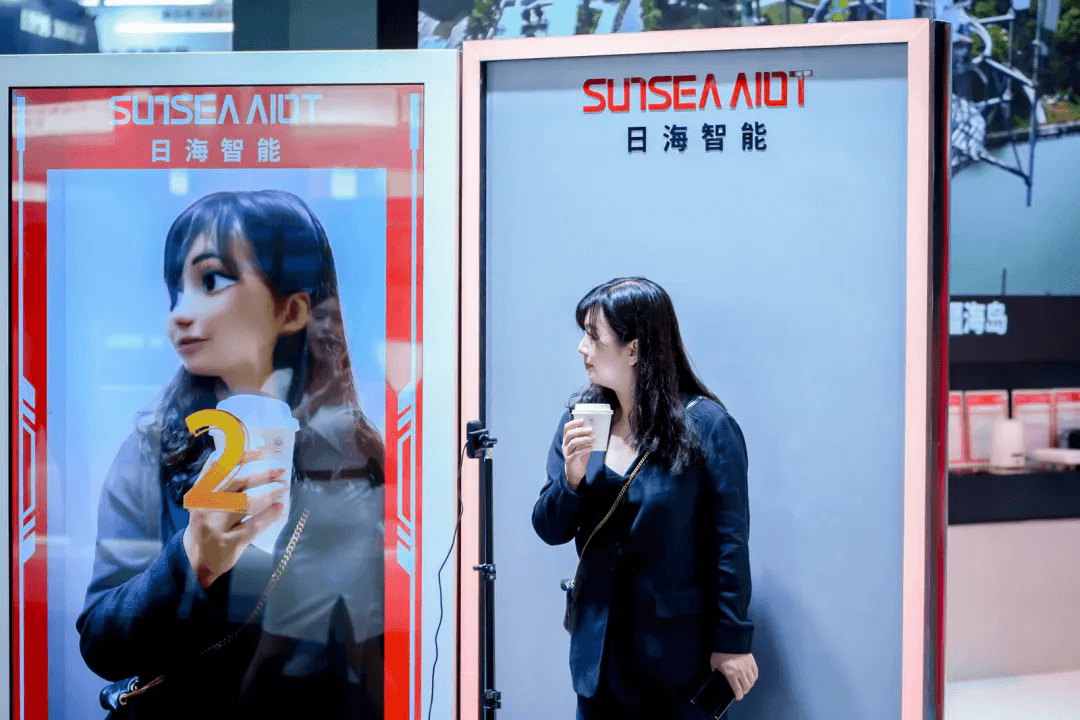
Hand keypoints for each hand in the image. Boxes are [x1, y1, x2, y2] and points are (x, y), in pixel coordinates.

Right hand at [183, 449, 287, 588]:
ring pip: (248, 502)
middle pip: (238, 480)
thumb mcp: (206, 499)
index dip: (242, 452)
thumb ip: (224, 479)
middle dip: (264, 472)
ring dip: (269, 491)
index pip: (219, 464)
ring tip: (282, 488)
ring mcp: (217, 525)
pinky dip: (270, 514)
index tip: (262, 448)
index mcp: (200, 490)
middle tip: (281, 469)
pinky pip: (255, 525)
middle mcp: (206, 505)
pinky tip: (279, 507)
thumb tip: (258, 457)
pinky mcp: (230, 543)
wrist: (195, 559)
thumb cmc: (207, 521)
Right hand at [562, 419, 594, 490]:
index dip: (574, 423)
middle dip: (580, 430)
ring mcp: (566, 452)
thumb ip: (585, 437)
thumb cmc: (580, 456)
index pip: (566, 428)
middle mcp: (564, 444)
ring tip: (593, 438)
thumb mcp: (582, 445)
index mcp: (567, 439)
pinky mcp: (570, 460)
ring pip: (572, 443)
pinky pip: (577, 452)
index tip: (583, 420)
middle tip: (591, 429)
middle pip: (569, 434)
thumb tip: (592, 429)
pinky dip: (585, 448)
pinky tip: (592, 447)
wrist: (576, 471)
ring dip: (584, 439)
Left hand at [710, 652, 757, 700]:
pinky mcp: (752, 661)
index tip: (738, 697)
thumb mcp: (714, 662)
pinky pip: (755, 673)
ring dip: (750, 685)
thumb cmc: (720, 651)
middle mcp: (740, 672)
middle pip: (746, 687)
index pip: (737, 689)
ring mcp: (747, 667)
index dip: (738, 696)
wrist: (729, 638)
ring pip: (752, 681)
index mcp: (730, 673)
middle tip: (741, 692)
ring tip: (746, 686)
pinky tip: (751, 679)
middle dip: (744, 691)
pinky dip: (754, 678)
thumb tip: (715, 675)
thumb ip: (715, 671)